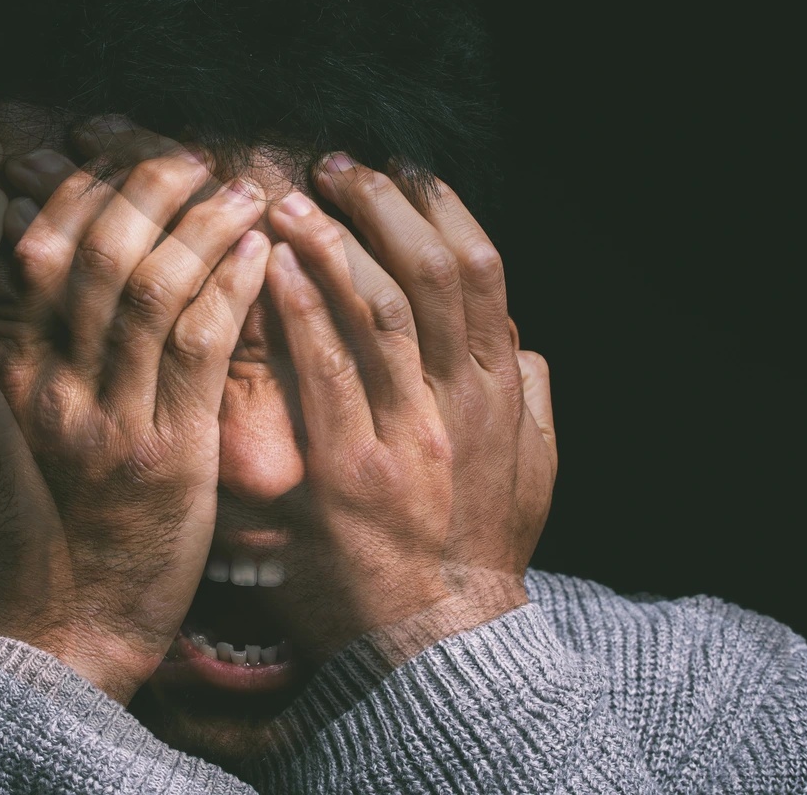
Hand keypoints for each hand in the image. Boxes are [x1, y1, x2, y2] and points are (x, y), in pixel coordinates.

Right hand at [0, 120, 270, 702]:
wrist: (65, 635)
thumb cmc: (54, 533)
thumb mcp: (27, 438)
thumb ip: (42, 359)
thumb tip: (60, 273)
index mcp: (9, 376)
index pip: (38, 254)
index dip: (84, 195)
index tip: (122, 159)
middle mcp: (49, 387)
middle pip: (95, 255)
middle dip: (145, 190)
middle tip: (187, 155)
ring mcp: (106, 418)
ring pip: (151, 287)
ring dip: (202, 225)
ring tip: (243, 188)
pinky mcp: (166, 454)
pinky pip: (201, 345)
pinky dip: (232, 286)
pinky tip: (262, 252)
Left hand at [260, 155, 556, 660]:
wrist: (440, 637)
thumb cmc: (479, 551)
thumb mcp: (533, 474)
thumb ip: (533, 403)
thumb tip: (527, 344)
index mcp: (497, 394)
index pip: (480, 275)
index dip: (443, 212)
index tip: (407, 175)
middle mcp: (458, 402)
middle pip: (430, 274)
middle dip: (384, 207)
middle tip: (338, 168)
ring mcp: (405, 433)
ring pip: (378, 310)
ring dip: (334, 243)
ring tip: (293, 201)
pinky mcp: (348, 469)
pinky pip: (326, 371)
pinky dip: (301, 310)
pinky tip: (273, 268)